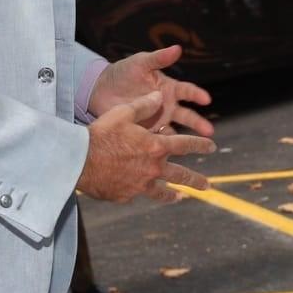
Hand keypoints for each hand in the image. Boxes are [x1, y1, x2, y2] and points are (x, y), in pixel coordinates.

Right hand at [77, 91, 215, 203]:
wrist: (80, 160)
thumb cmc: (101, 133)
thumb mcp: (123, 113)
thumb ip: (144, 105)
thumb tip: (159, 95)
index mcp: (156, 146)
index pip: (185, 145)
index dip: (200, 145)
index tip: (212, 147)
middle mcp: (152, 168)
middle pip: (180, 175)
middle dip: (196, 180)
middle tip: (208, 185)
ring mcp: (140, 184)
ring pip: (163, 191)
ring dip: (174, 195)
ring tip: (183, 197)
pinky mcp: (126, 195)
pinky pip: (138, 194)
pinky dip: (143, 192)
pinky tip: (143, 192)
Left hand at [87, 45, 213, 136]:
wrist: (101, 89)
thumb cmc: (124, 72)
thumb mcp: (140, 62)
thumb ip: (159, 58)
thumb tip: (178, 48)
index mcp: (169, 88)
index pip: (187, 91)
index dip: (197, 95)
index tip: (206, 99)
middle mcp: (167, 105)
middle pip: (187, 115)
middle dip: (198, 123)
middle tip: (209, 132)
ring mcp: (157, 119)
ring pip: (175, 131)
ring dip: (184, 139)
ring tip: (193, 148)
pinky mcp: (145, 131)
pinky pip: (156, 139)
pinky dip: (162, 147)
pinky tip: (168, 154)